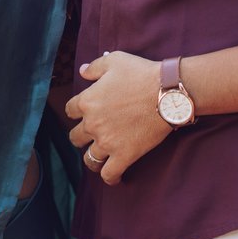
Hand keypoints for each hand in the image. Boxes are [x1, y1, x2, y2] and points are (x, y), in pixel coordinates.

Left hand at [64, 51, 170, 185]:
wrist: (167, 92)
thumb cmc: (142, 73)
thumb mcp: (115, 61)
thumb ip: (94, 67)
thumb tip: (82, 71)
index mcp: (88, 101)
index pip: (70, 110)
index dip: (77, 111)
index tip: (86, 112)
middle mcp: (93, 124)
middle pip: (75, 137)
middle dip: (82, 135)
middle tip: (94, 133)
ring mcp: (107, 142)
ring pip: (89, 158)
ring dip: (93, 156)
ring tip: (101, 155)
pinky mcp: (124, 155)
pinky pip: (109, 174)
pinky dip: (109, 177)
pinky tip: (114, 177)